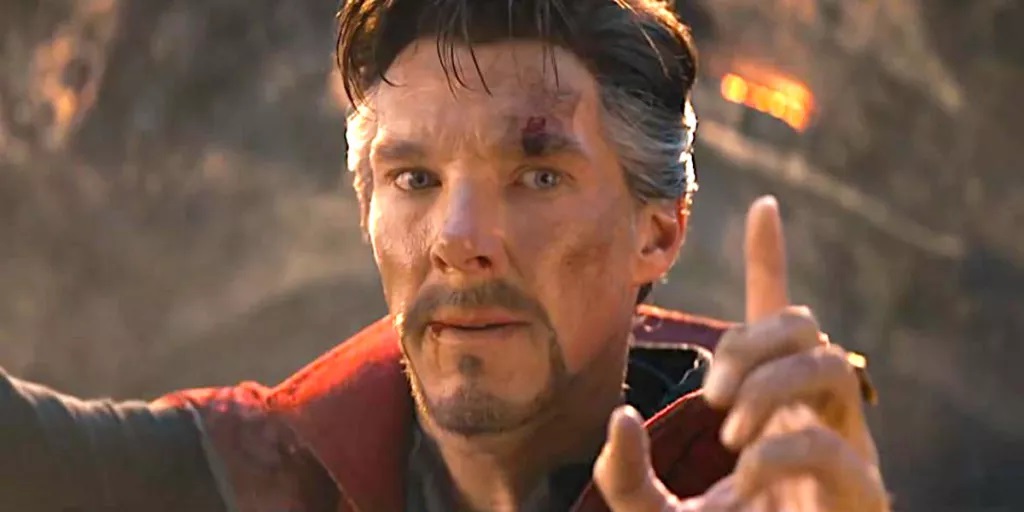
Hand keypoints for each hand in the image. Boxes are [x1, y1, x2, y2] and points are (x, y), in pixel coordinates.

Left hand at [593, 196, 888, 510]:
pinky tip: (745, 472)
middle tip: (709, 396)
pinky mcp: (861, 495)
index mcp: (767, 407)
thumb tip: (618, 417)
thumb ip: (623, 474)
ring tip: (727, 428)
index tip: (763, 208)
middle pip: (805, 326)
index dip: (770, 262)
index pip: (775, 321)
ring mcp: (843, 450)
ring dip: (770, 384)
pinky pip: (834, 444)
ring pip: (832, 364)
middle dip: (754, 341)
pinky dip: (782, 450)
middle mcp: (811, 416)